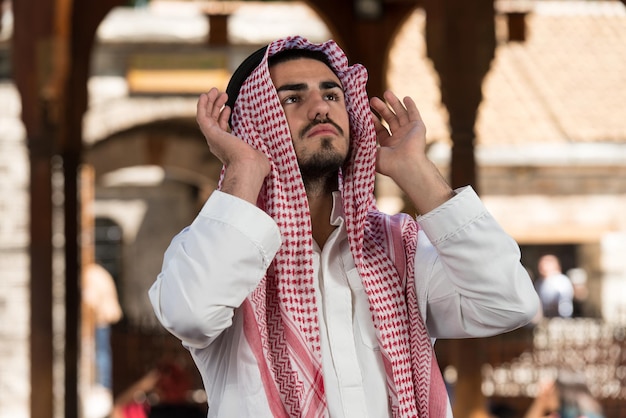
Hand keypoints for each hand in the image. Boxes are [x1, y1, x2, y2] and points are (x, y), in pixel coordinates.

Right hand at [197, 88, 270, 202]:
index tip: (229, 107)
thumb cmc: (257, 164)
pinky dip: (202, 105)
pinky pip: (202, 116)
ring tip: (215, 90)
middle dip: (216, 106)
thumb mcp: (259, 150)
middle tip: (222, 94)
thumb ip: (260, 145)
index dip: (224, 117)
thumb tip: (271, 142)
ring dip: (210, 103)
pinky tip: (205, 95)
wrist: (250, 167)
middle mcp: (218, 144)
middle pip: (213, 121)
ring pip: (207, 117)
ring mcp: (214, 138)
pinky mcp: (211, 134)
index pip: (222, 130)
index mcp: (228, 148)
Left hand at [370, 90, 426, 179]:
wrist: (405, 165)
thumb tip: (350, 139)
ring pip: (401, 114)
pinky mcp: (418, 128)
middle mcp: (399, 139)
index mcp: (389, 146)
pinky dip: (411, 106)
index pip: (380, 129)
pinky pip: (414, 114)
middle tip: (373, 99)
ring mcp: (409, 133)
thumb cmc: (388, 163)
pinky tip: (406, 98)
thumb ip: (363, 144)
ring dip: (394, 103)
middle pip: (390, 119)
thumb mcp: (371, 153)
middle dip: (382, 109)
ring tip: (386, 92)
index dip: (373, 120)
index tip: (366, 111)